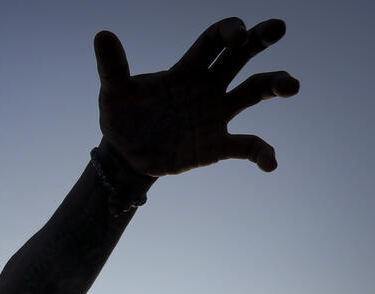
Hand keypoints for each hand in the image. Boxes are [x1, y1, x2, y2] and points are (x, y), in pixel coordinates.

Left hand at [95, 17, 299, 176]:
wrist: (125, 155)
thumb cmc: (121, 118)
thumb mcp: (113, 94)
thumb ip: (112, 67)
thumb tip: (102, 34)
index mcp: (185, 71)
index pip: (213, 41)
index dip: (228, 31)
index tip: (237, 35)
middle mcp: (206, 88)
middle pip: (241, 56)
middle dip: (260, 40)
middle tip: (277, 27)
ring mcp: (216, 115)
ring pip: (254, 92)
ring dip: (275, 84)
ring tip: (292, 85)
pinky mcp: (217, 145)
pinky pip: (247, 146)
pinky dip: (262, 152)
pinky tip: (270, 164)